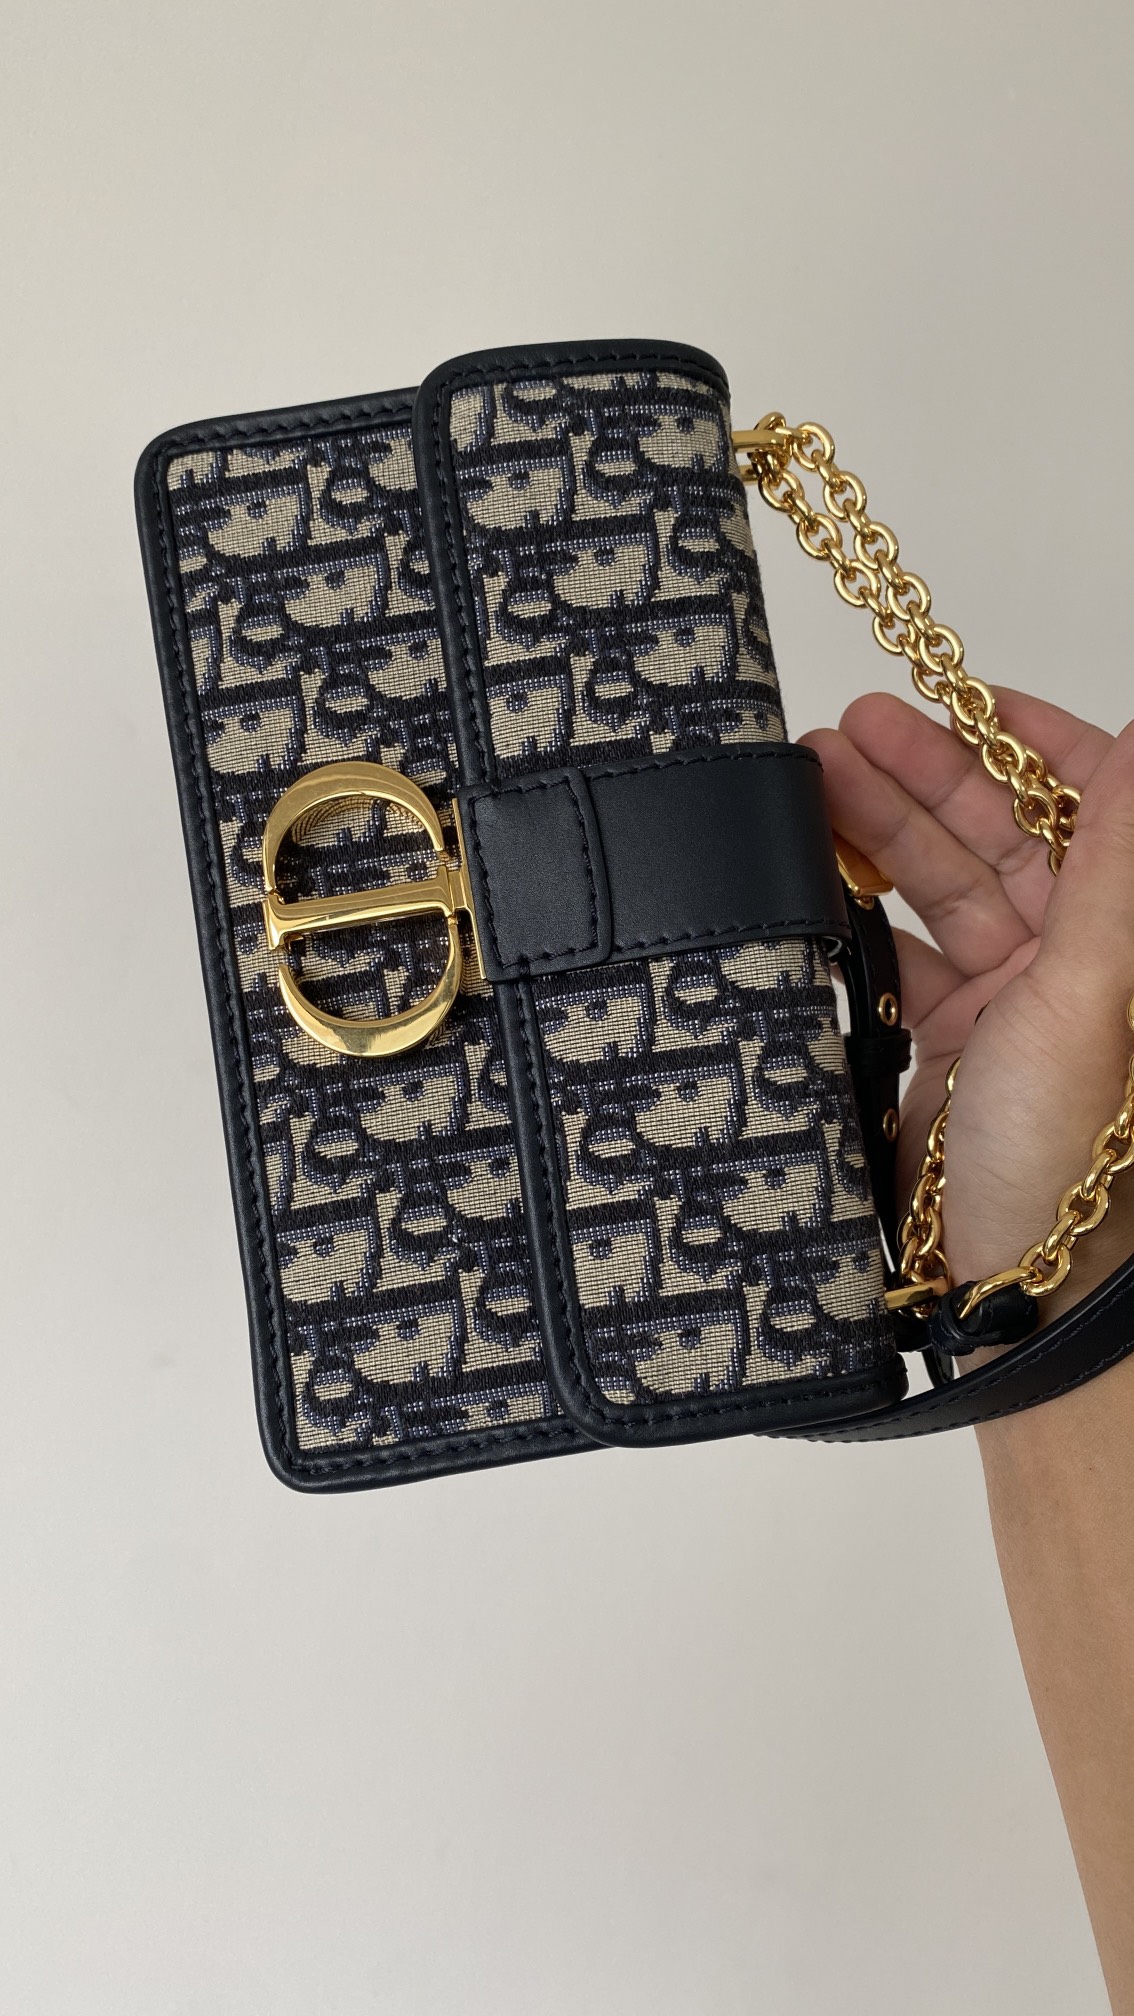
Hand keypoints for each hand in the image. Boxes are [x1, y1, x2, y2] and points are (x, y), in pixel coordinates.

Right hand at [802, 690, 1133, 1312]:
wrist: (1010, 1294)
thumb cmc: (1067, 1163)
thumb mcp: (1090, 996)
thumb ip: (1110, 868)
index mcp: (1117, 940)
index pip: (1085, 805)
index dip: (1023, 743)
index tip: (957, 700)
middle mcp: (1072, 965)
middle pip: (998, 837)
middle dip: (923, 778)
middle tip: (844, 733)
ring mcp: (1006, 1006)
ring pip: (938, 891)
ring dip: (879, 836)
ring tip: (807, 786)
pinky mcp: (942, 1048)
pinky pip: (894, 958)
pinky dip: (853, 919)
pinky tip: (811, 883)